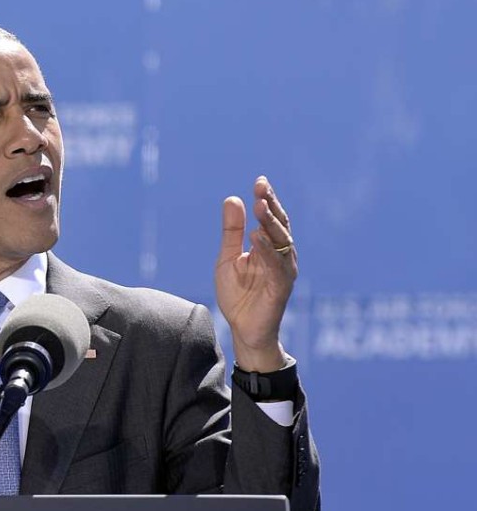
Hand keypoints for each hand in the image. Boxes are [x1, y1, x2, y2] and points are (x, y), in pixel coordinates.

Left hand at [215, 176, 297, 371]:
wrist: (243, 329)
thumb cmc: (238, 295)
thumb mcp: (228, 258)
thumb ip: (232, 231)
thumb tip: (233, 199)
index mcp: (269, 247)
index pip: (270, 219)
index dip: (267, 200)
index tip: (260, 181)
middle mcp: (280, 256)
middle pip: (279, 225)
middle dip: (270, 205)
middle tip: (261, 188)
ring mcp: (283, 271)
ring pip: (281, 242)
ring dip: (270, 223)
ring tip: (259, 206)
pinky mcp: (281, 287)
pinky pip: (276, 265)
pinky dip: (267, 250)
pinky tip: (257, 237)